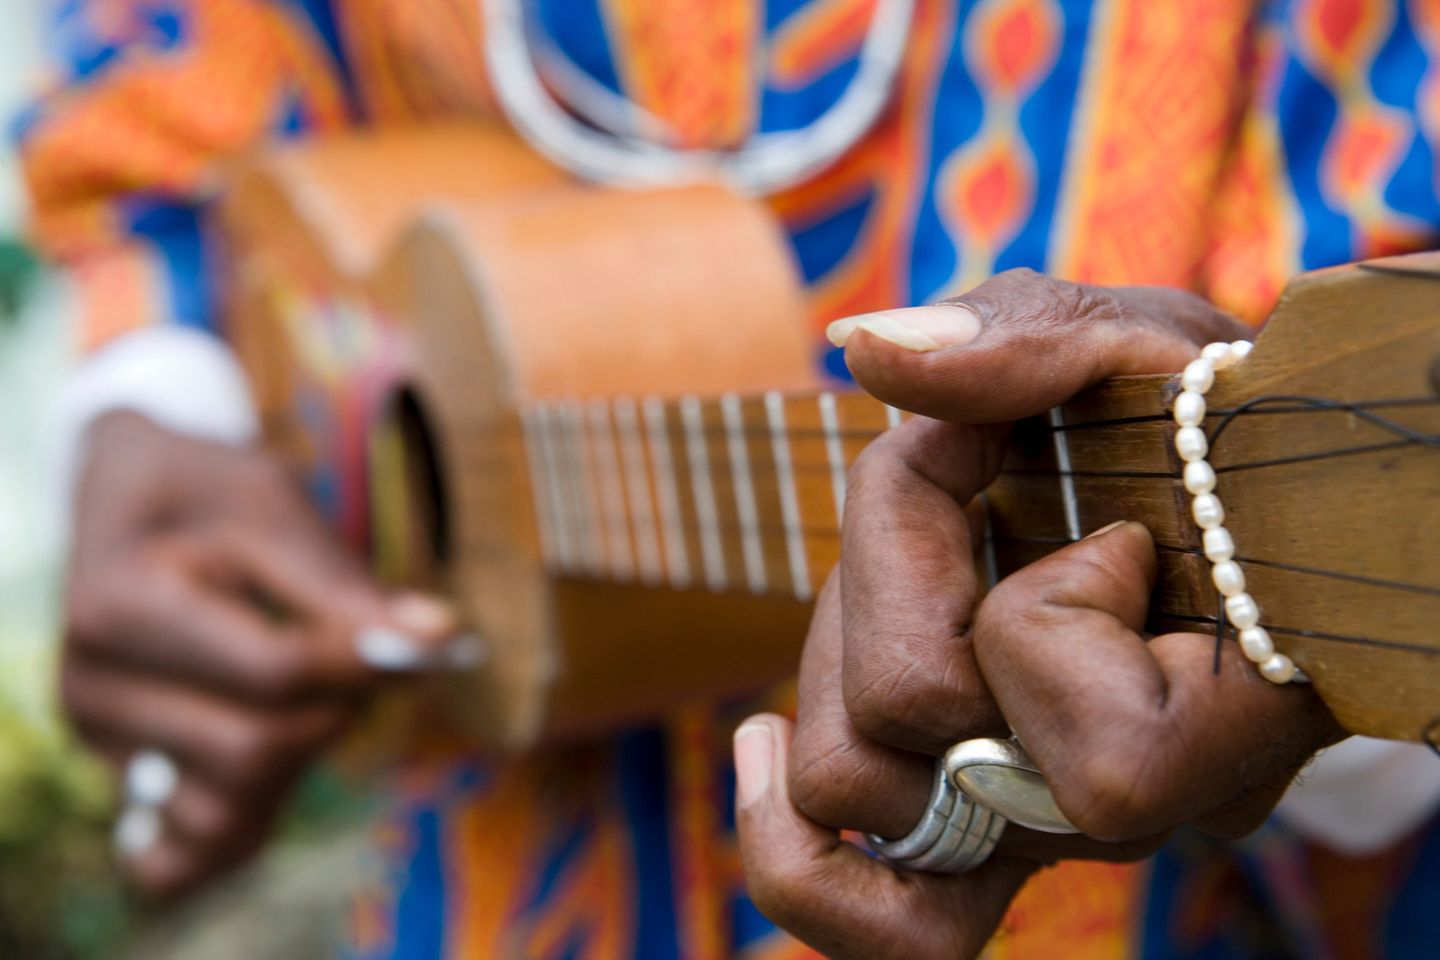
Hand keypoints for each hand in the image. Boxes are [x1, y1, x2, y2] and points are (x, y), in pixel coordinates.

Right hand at [61, 412, 464, 896]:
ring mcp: (101, 745)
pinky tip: (283, 775)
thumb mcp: (274, 508)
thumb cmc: (210, 496)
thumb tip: (439, 636)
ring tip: (314, 693)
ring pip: (231, 808)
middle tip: (363, 662)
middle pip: (257, 748)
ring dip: (303, 762)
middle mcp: (92, 686)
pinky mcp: (123, 781)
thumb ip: (347, 586)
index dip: (365, 664)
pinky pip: (188, 853)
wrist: (133, 506)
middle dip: (337, 710)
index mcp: (119, 606)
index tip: (428, 638)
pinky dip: (245, 830)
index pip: (274, 672)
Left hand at [735, 270, 1345, 958]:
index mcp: (1195, 671)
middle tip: (977, 506)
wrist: (1240, 517)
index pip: (1009, 637)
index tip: (1016, 444)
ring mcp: (1055, 826)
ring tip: (917, 580)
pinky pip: (889, 931)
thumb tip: (869, 353)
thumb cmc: (1189, 423)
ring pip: (853, 783)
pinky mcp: (1001, 848)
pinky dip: (791, 851)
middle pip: (899, 706)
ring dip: (846, 649)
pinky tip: (755, 748)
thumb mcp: (1126, 341)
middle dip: (890, 565)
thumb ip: (1019, 342)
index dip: (937, 499)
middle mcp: (1124, 780)